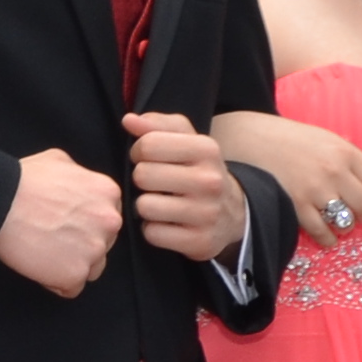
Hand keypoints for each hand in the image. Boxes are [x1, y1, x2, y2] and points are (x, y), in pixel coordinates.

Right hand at [0, 147, 124, 296]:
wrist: (0, 201)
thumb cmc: (23, 181)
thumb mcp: (60, 160)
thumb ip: (80, 174)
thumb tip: (78, 183)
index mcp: (108, 193)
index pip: (107, 218)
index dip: (85, 223)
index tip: (67, 223)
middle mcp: (109, 222)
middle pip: (103, 244)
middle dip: (81, 244)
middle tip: (53, 236)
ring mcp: (94, 250)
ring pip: (92, 269)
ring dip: (72, 264)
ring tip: (46, 252)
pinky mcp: (75, 274)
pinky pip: (72, 288)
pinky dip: (56, 282)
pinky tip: (40, 265)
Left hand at [123, 112, 244, 262]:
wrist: (233, 213)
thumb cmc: (199, 170)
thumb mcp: (187, 140)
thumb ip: (157, 125)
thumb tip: (129, 120)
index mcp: (206, 149)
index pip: (148, 145)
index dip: (139, 152)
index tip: (148, 159)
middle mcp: (209, 180)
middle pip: (143, 175)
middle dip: (142, 179)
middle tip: (155, 183)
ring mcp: (206, 213)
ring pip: (144, 206)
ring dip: (145, 206)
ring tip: (160, 203)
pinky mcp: (199, 241)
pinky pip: (152, 233)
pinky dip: (153, 229)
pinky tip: (166, 223)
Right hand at [210, 110, 361, 242]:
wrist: (251, 140)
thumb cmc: (290, 140)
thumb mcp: (325, 140)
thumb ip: (347, 160)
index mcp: (344, 152)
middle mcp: (333, 171)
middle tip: (361, 217)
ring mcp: (314, 190)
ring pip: (346, 221)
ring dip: (346, 227)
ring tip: (341, 224)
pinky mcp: (296, 206)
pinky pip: (321, 232)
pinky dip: (328, 238)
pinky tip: (327, 236)